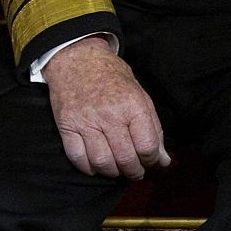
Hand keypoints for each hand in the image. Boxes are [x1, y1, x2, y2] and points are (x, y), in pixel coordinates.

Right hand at [42, 36, 169, 179]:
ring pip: (102, 162)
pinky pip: (77, 157)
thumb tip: (163, 161)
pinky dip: (88, 168)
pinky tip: (95, 165)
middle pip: (126, 158)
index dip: (152, 160)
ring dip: (112, 172)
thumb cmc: (111, 76)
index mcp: (131, 105)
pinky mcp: (66, 124)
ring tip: (116, 169)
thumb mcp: (139, 95)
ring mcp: (86, 120)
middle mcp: (109, 114)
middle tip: (135, 171)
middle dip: (134, 171)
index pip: (147, 147)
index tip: (149, 160)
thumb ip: (153, 128)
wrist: (76, 57)